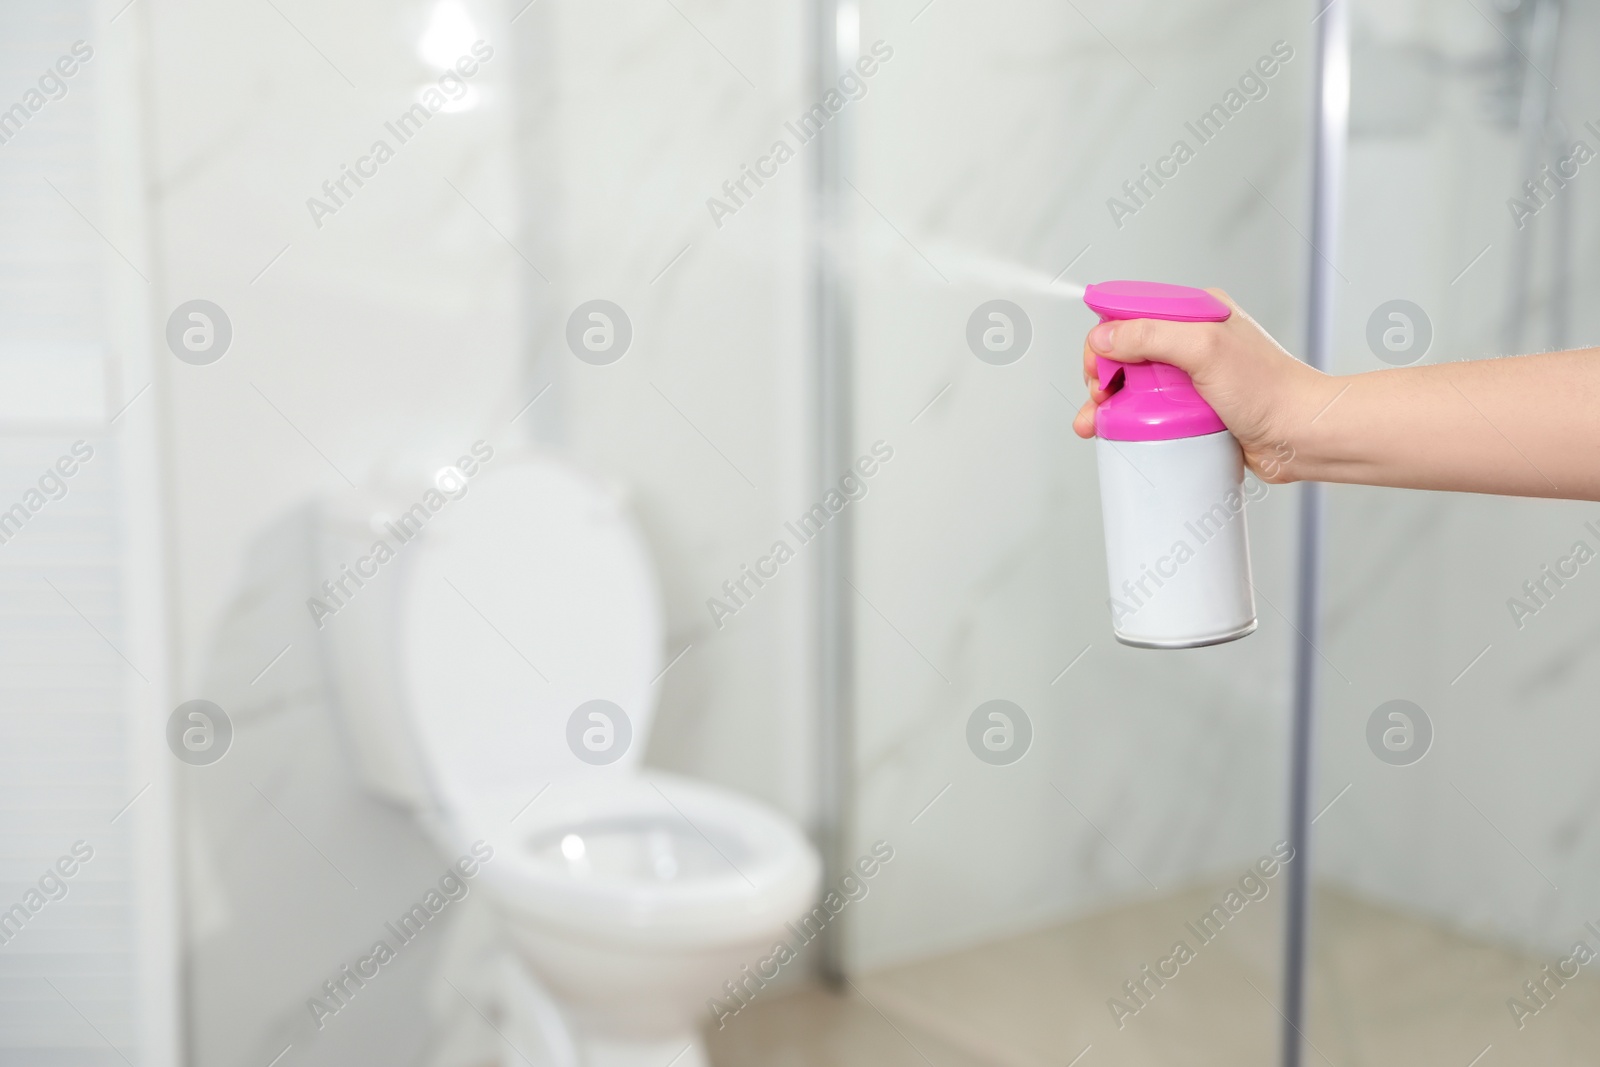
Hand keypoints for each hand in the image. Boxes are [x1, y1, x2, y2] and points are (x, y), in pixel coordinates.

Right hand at [1072, 289, 1335, 482]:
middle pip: (1125, 352)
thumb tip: (1105, 337)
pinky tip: (1116, 431)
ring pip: (1133, 383)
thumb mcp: (1204, 350)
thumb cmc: (1269, 390)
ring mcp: (1190, 377)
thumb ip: (1151, 336)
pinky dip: (1127, 420)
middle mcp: (1191, 342)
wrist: (1300, 435)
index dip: (1106, 339)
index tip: (1100, 366)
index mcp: (1195, 314)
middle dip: (1102, 374)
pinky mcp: (1191, 407)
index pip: (1131, 313)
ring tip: (1095, 422)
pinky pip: (1148, 410)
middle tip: (1100, 397)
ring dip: (1107, 402)